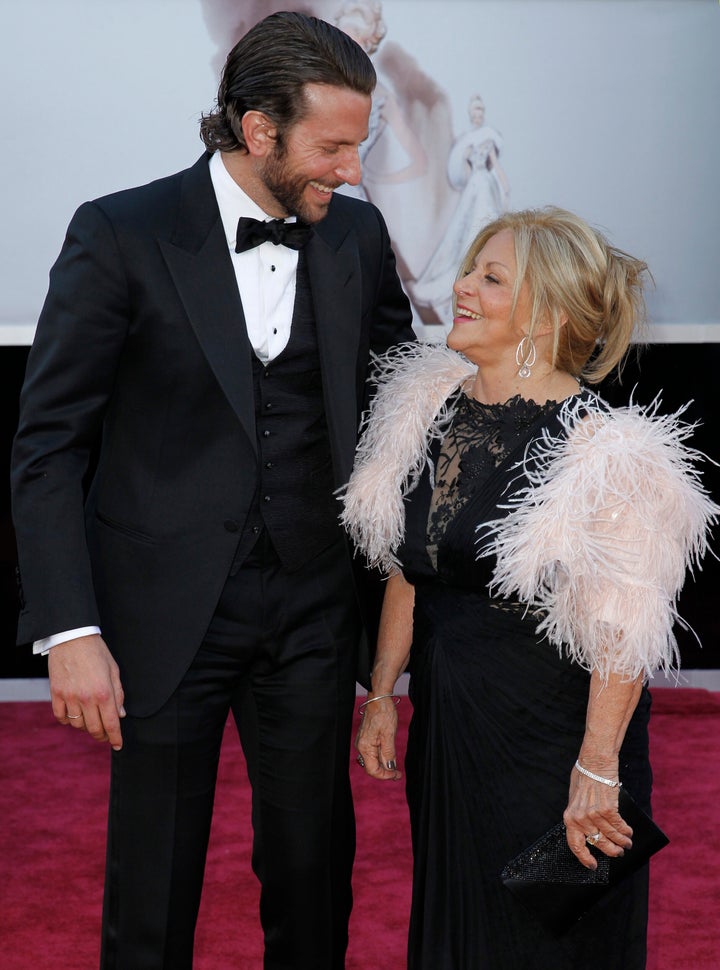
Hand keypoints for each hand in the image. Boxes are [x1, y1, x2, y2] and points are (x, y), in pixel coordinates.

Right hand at [48, 634, 125, 748]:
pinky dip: (68, 721)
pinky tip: (74, 716)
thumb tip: (120, 715)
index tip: (118, 745)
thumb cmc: (96, 652)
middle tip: (106, 736)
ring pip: (77, 725)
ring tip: (90, 720)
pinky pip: (61, 717)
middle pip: (94, 728)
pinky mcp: (56, 694)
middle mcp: (87, 698)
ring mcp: (70, 697)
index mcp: (104, 692)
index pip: (111, 723)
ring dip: (85, 727)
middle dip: (102, 736)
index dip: (115, 737)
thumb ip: (118, 694)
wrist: (72, 637)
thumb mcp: (114, 671)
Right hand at [354, 695, 400, 780]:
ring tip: (395, 767)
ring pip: (372, 760)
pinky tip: (389, 755)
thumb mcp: (389, 734)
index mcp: (365, 747)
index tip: (397, 775)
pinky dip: (381, 757)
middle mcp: (361, 746)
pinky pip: (372, 752)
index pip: (373, 770)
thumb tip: (389, 768)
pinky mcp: (366, 737)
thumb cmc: (384, 713)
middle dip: (384, 772)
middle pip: (371, 766)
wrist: (379, 697)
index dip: (385, 776)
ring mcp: (363, 741)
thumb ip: (388, 753)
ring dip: (383, 765)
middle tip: (398, 774)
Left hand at [563, 763, 632, 869]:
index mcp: (570, 817)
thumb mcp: (574, 799)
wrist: (594, 763)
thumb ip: (579, 815)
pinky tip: (629, 832)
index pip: (575, 845)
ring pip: (612, 837)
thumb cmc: (584, 777)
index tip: (592, 865)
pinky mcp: (608, 810)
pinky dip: (626, 831)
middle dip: (611, 851)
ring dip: (622, 842)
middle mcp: (581, 819)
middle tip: (618, 853)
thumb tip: (587, 830)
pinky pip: (619, 827)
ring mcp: (594, 815)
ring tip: (627, 843)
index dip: (584, 858)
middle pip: (598, 844)